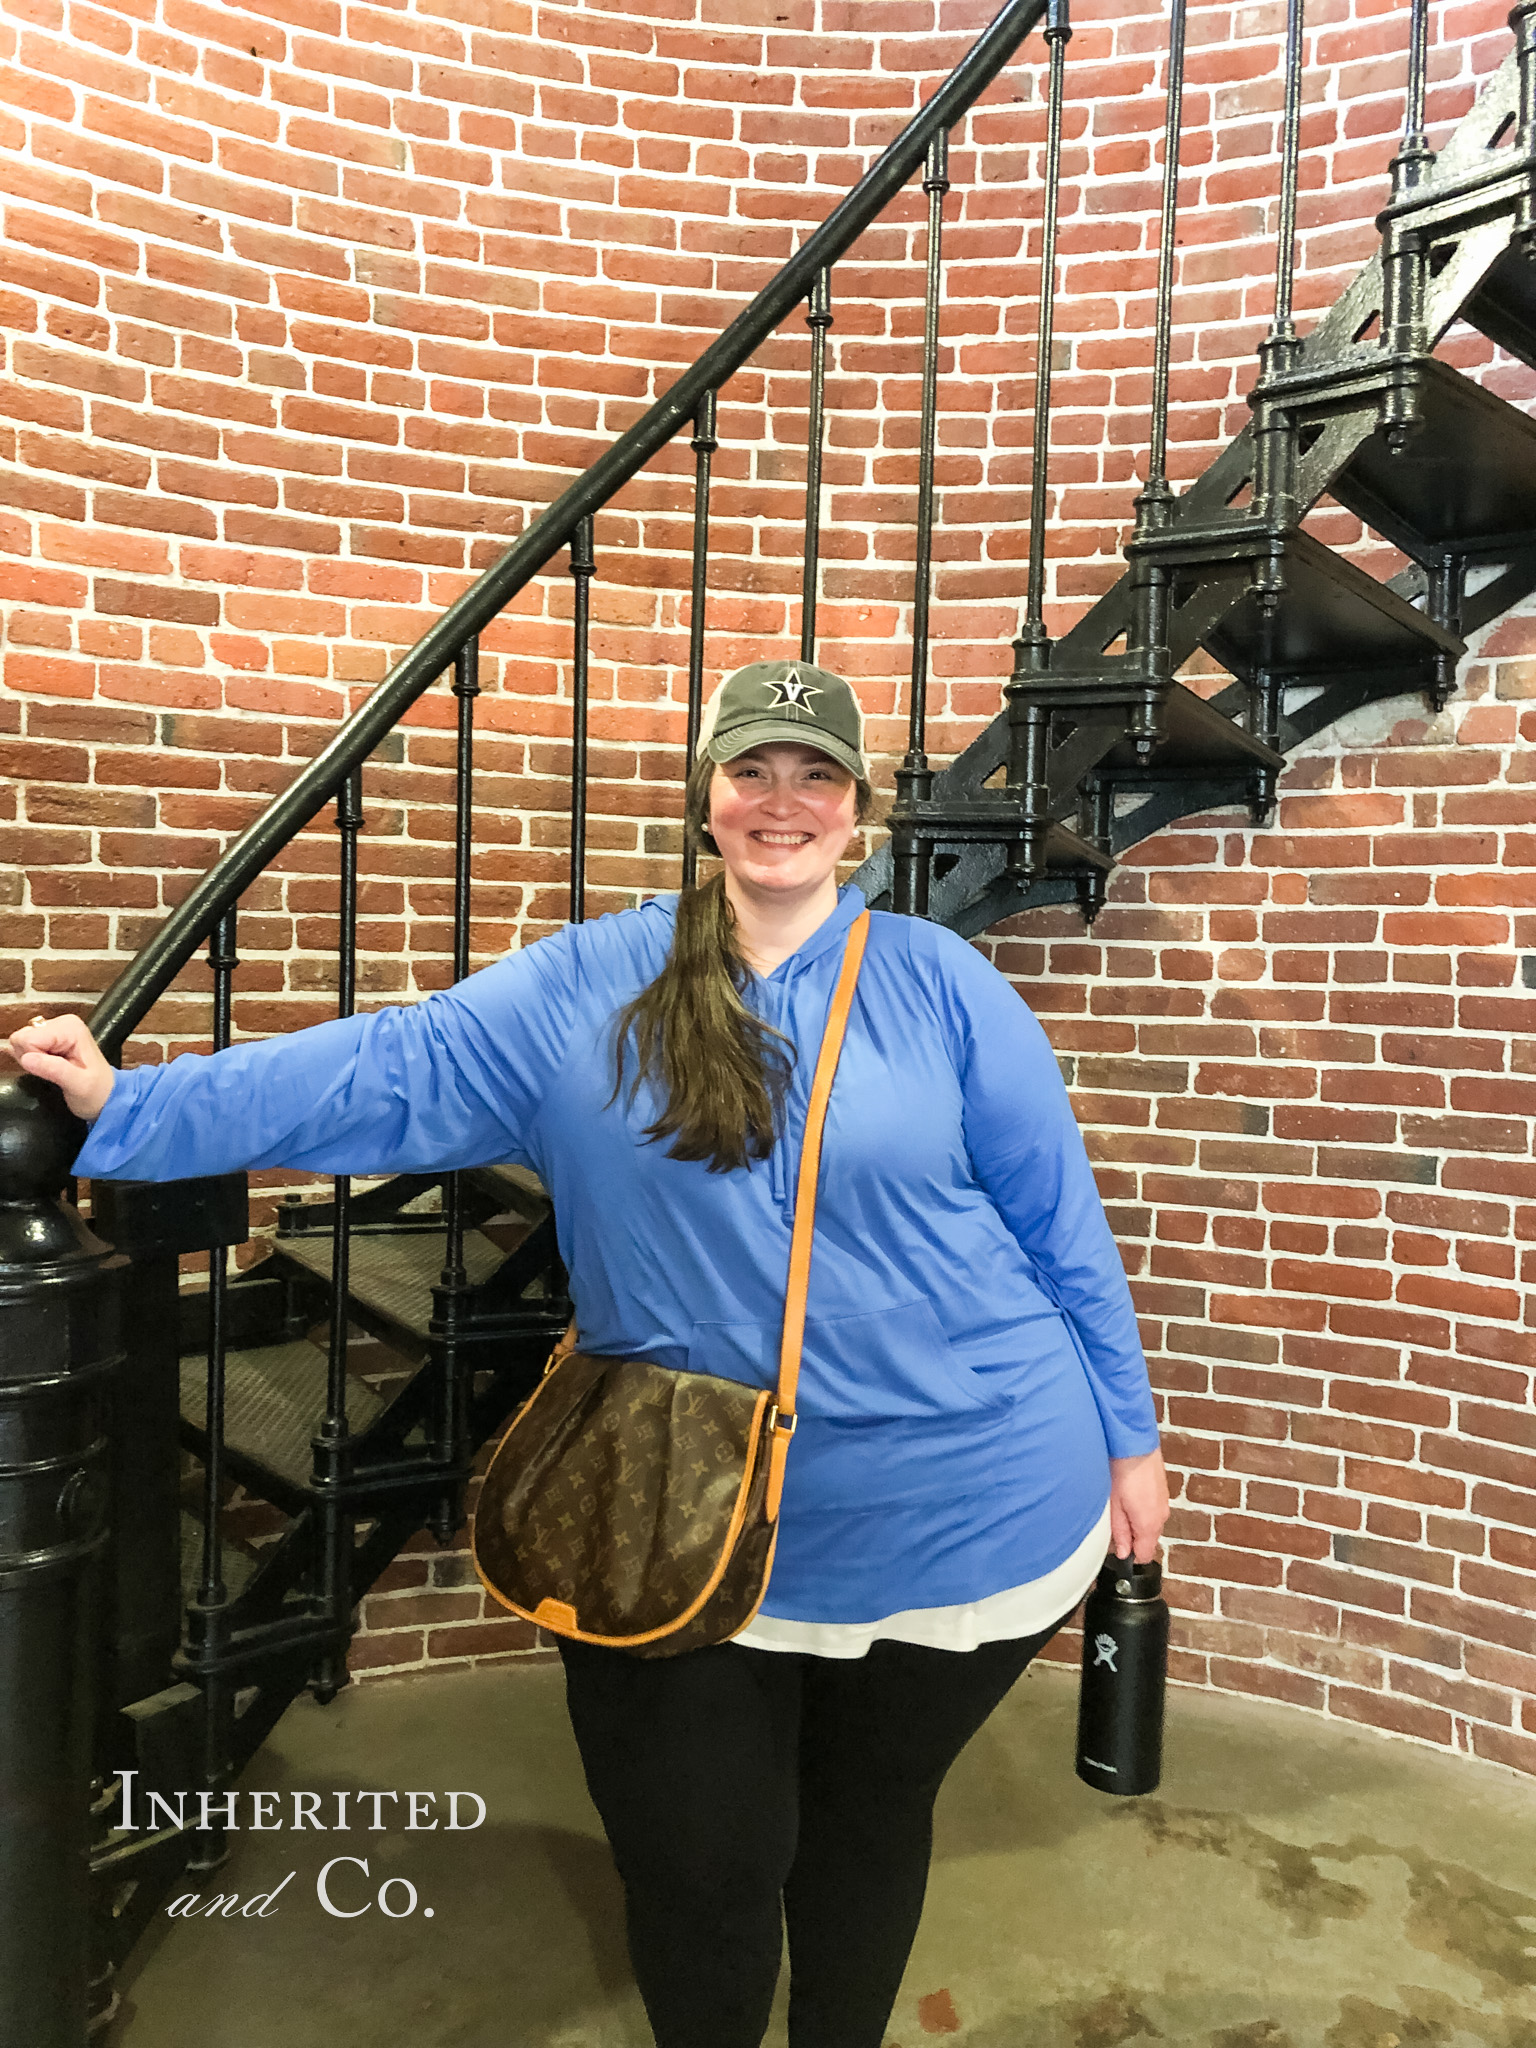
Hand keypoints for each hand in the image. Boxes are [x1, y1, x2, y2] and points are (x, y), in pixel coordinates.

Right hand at [7, 1013, 115, 1122]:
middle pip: (22, 1037)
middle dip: (32, 1058)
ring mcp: (55, 1029)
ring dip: (33, 1060)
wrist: (106, 1095)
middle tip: (54, 1071)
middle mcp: (62, 1023)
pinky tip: (50, 1066)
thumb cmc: (97, 1091)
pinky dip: (33, 1060)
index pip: (28, 1039)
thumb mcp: (79, 1085)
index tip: (53, 1069)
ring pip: (21, 1042)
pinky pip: (24, 1046)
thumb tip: (28, 1058)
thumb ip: (54, 1070)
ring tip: (55, 1069)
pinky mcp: (49, 1037)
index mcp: (70, 1028)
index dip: (35, 1059)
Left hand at [1107, 1445, 1168, 1565]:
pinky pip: (1154, 1511)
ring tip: (1121, 1505)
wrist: (1135, 1446)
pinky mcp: (1163, 1493)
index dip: (1130, 1555)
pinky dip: (1143, 1509)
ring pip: (1151, 1526)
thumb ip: (1120, 1532)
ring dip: (1137, 1522)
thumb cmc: (1123, 1473)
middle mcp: (1161, 1517)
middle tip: (1114, 1520)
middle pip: (1148, 1540)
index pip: (1144, 1555)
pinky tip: (1130, 1496)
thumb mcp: (1114, 1507)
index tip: (1117, 1548)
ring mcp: (1164, 1505)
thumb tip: (1123, 1552)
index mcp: (1149, 1525)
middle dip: (1132, 1537)